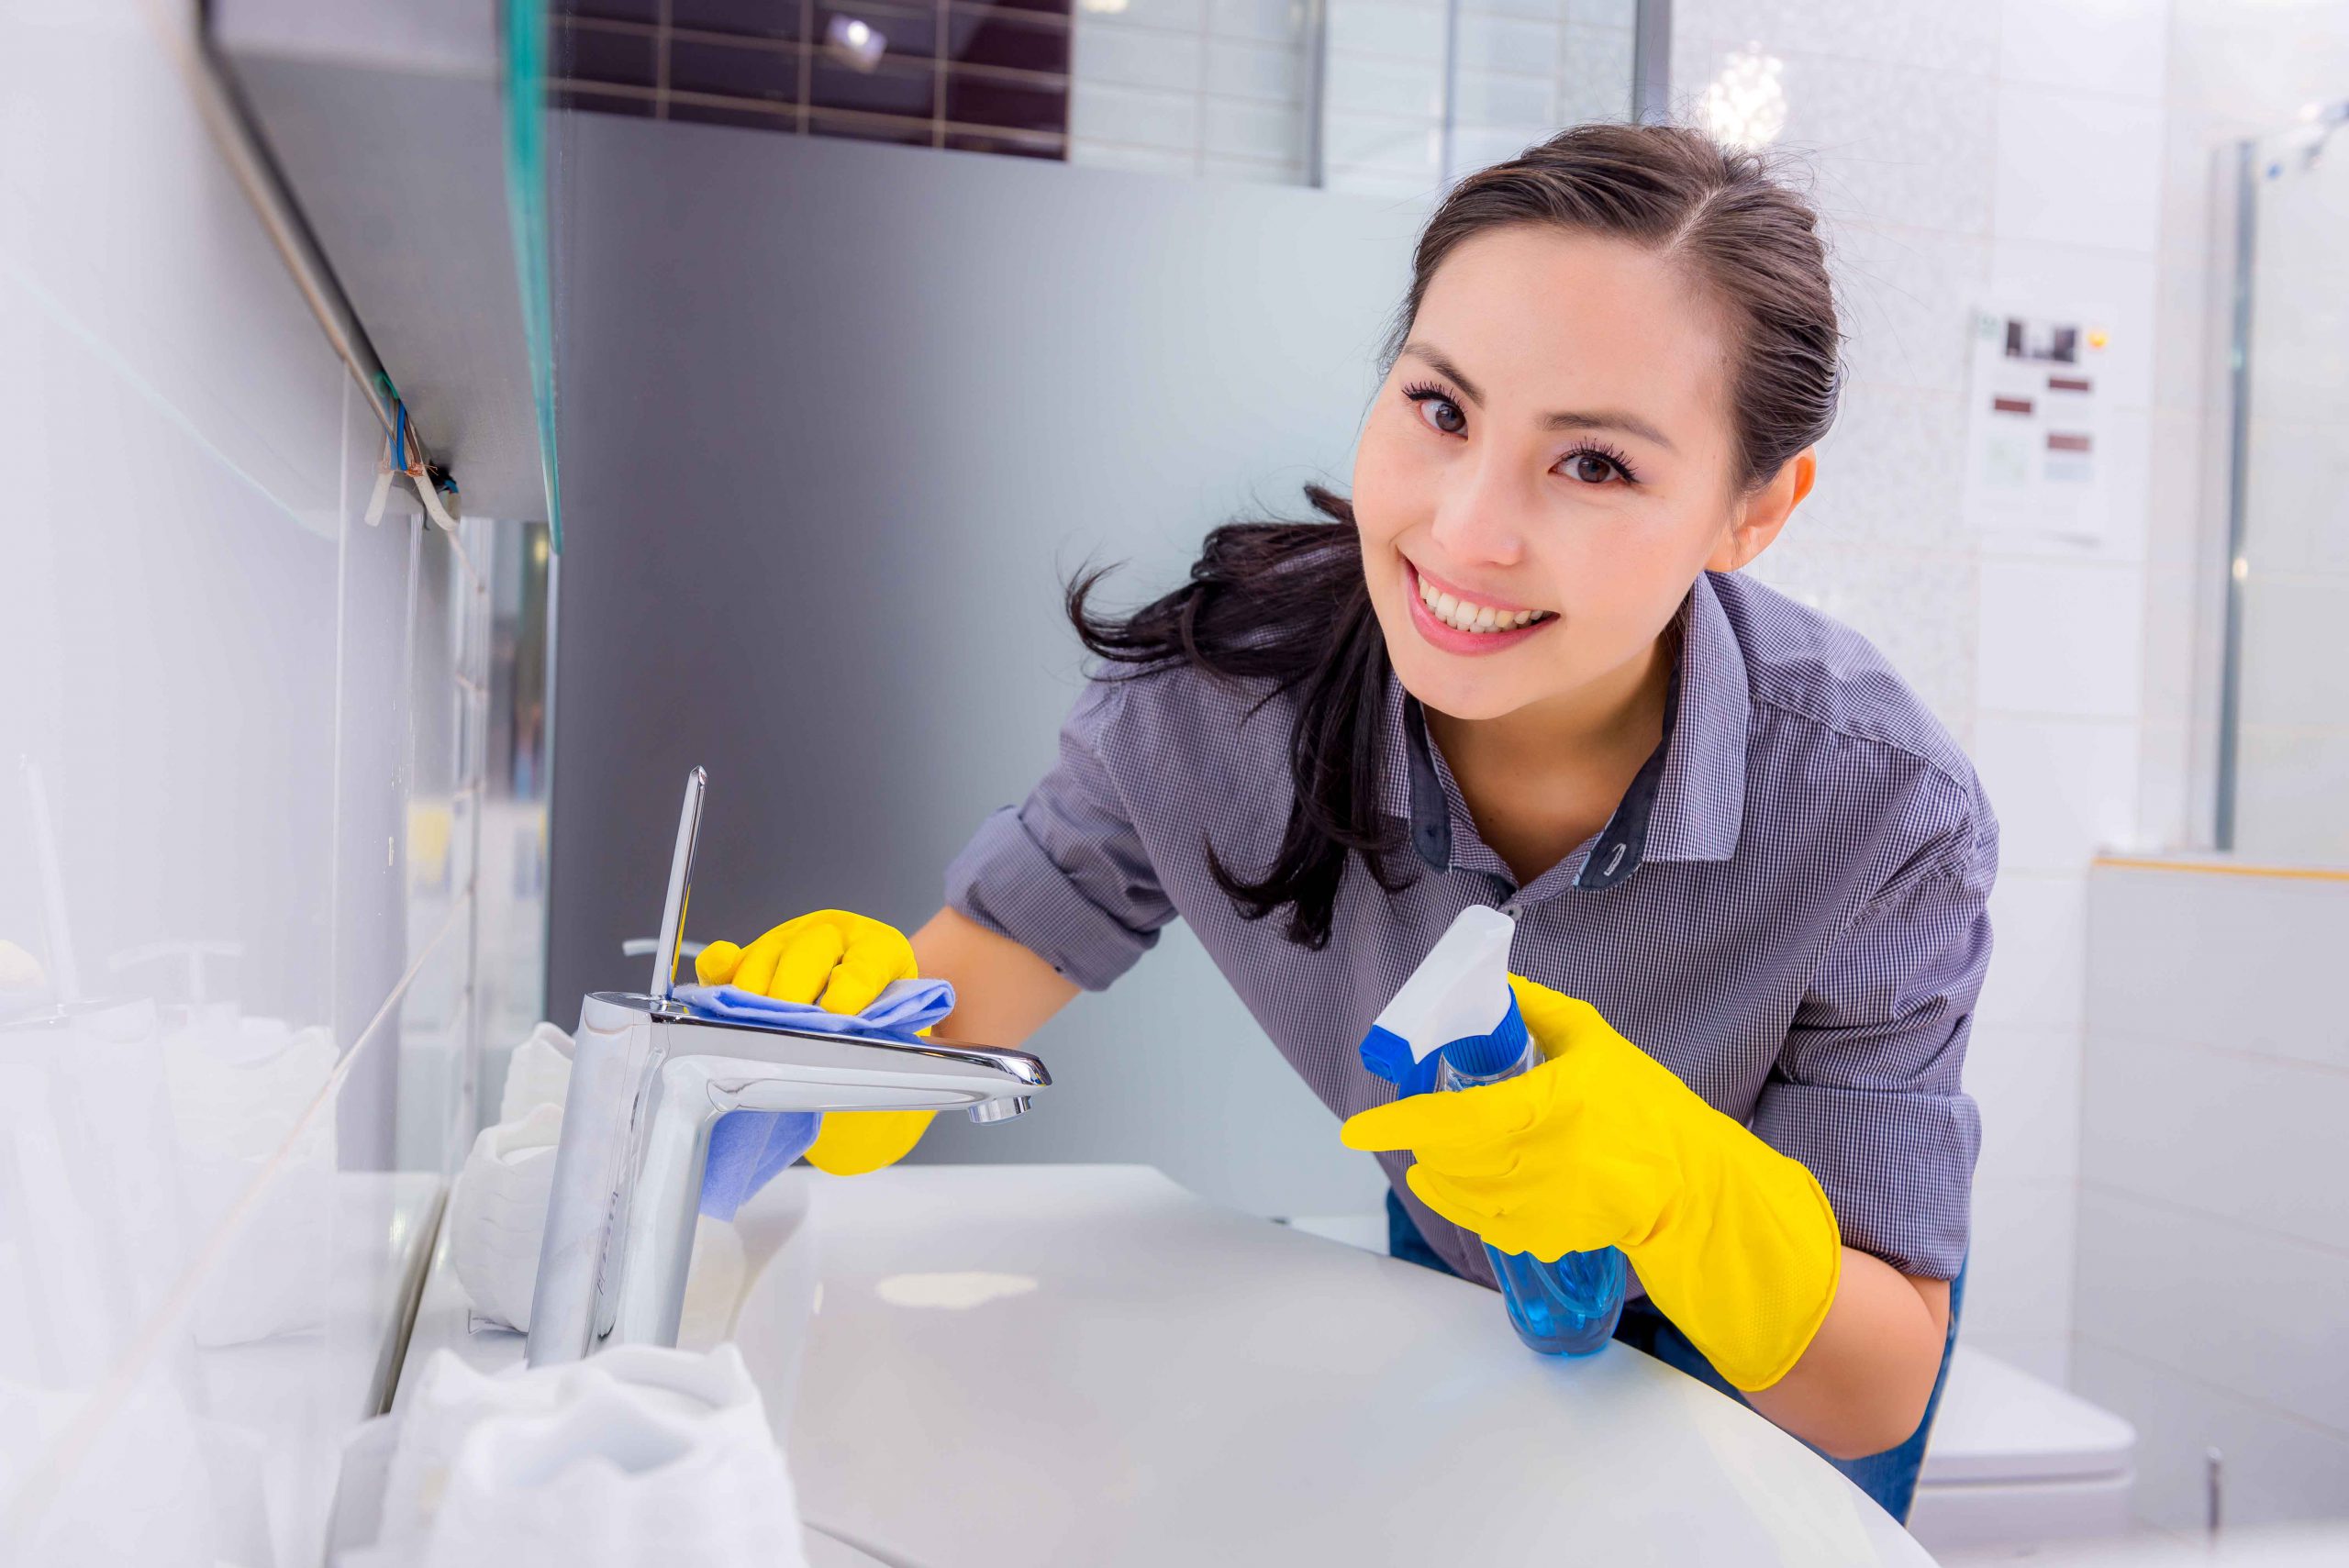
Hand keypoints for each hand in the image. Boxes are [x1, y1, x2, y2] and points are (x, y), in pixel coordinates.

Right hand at [696, 910, 935, 1175]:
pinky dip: (717, 975)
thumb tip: (871, 1064)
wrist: (865, 997)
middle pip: (809, 951)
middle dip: (796, 990)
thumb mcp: (896, 1026)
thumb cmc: (880, 1016)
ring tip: (756, 1027)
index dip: (851, 987)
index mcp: (879, 947)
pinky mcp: (751, 956)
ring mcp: (787, 942)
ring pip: (765, 957)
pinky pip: (725, 961)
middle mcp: (832, 935)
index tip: (839, 1012)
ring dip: (756, 993)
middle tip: (789, 1025)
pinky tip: (715, 996)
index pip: (866, 962)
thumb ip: (884, 1036)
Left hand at [1341, 974, 1841, 1390]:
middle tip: (1403, 1127)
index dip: (1402, 1123)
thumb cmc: (1648, 1107)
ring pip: (1463, 1197)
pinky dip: (1465, 1206)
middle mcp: (1548, 1161)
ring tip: (1429, 1157)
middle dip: (1420, 1144)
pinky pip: (1488, 1226)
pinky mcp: (1553, 1236)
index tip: (1358, 1127)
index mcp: (1554, 1105)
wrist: (1696, 1183)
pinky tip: (1460, 1187)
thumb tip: (1492, 985)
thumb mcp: (1596, 1041)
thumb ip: (1538, 1011)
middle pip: (1452, 1160)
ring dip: (1437, 1175)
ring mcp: (1550, 1207)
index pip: (1458, 1120)